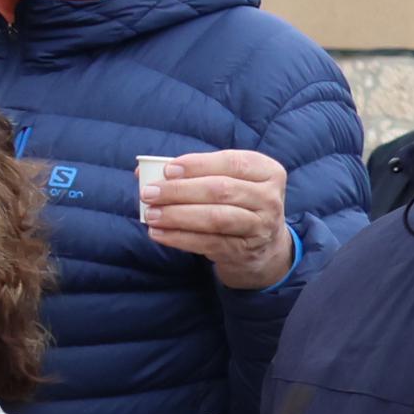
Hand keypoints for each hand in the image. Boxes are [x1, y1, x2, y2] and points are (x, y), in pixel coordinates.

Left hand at [142, 149, 293, 290]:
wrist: (262, 245)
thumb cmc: (235, 203)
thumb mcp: (226, 181)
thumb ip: (193, 172)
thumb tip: (144, 171)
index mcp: (267, 171)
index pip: (232, 162)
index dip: (198, 164)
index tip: (167, 170)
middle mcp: (268, 197)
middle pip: (221, 190)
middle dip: (180, 191)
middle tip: (149, 193)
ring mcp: (260, 226)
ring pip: (215, 218)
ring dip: (177, 215)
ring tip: (151, 214)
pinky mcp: (244, 250)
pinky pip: (208, 242)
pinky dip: (179, 238)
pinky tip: (158, 233)